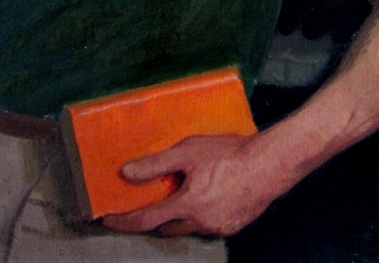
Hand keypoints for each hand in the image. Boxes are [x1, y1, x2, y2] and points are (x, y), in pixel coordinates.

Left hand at [103, 134, 280, 237]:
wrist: (270, 164)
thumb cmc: (230, 154)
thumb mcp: (187, 151)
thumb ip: (155, 164)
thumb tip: (126, 173)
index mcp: (188, 205)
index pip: (146, 219)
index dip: (125, 221)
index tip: (109, 220)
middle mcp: (201, 222)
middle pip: (168, 227)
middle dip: (155, 219)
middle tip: (148, 203)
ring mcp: (219, 227)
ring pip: (189, 227)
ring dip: (180, 216)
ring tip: (180, 194)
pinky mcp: (234, 226)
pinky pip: (209, 225)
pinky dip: (201, 214)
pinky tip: (206, 195)